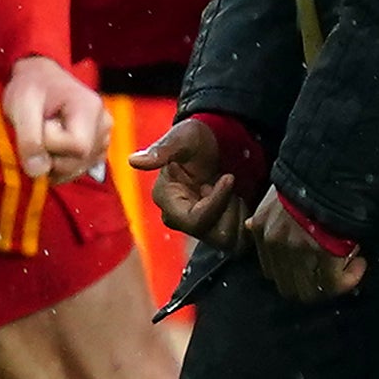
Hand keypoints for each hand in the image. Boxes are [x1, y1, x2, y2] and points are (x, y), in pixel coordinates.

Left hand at [0, 57, 108, 181]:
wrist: (41, 78)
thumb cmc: (31, 87)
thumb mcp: (21, 105)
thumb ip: (28, 139)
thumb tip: (38, 172)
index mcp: (90, 108)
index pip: (77, 146)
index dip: (51, 144)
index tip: (39, 125)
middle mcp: (103, 125)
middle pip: (78, 162)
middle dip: (50, 155)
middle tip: (40, 130)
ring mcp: (103, 139)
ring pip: (76, 170)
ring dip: (53, 162)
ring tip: (46, 136)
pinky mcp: (96, 151)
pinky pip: (76, 171)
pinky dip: (59, 166)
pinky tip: (53, 146)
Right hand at [135, 117, 254, 254]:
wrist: (216, 140)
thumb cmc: (197, 138)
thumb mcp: (182, 138)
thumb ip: (162, 150)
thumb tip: (133, 161)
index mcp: (167, 200)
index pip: (194, 220)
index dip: (217, 202)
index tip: (229, 177)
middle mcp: (179, 219)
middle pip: (213, 234)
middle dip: (229, 209)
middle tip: (232, 182)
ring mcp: (199, 226)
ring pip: (227, 240)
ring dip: (238, 214)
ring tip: (234, 190)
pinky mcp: (215, 228)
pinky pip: (237, 240)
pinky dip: (245, 222)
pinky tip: (239, 199)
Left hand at [251, 187, 364, 303]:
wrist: (329, 168)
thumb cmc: (306, 178)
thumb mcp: (275, 194)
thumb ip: (265, 216)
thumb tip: (251, 226)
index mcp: (263, 232)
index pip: (272, 272)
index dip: (295, 274)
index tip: (314, 263)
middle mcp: (276, 246)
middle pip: (290, 289)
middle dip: (313, 285)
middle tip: (333, 271)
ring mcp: (299, 253)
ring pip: (312, 292)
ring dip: (333, 284)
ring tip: (349, 264)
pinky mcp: (324, 256)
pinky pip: (336, 285)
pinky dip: (351, 279)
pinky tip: (360, 263)